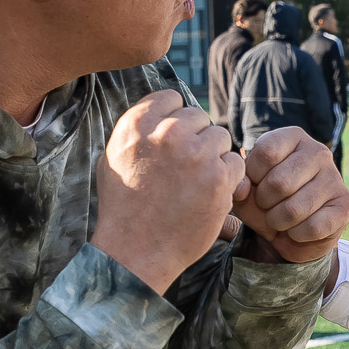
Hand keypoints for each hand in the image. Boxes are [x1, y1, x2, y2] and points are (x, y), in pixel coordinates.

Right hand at [93, 90, 246, 295]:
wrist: (136, 250)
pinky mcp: (218, 177)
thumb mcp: (112, 159)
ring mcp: (195, 154)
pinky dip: (228, 177)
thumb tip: (159, 112)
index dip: (176, 118)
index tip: (174, 139)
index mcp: (137, 125)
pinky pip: (235, 162)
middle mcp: (166, 133)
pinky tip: (210, 193)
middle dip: (196, 138)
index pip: (171, 98)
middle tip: (186, 167)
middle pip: (198, 116)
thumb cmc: (122, 209)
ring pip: (220, 136)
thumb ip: (136, 131)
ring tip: (196, 182)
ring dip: (214, 156)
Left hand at [235, 127, 348, 264]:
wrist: (293, 233)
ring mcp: (335, 178)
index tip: (255, 185)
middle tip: (268, 206)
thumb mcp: (247, 191)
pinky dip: (297, 234)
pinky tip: (299, 229)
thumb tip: (243, 187)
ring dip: (279, 222)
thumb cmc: (268, 202)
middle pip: (279, 182)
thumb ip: (239, 184)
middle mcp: (319, 152)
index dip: (252, 176)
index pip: (266, 152)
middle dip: (265, 203)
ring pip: (295, 209)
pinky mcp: (345, 205)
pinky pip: (312, 227)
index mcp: (293, 137)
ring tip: (280, 219)